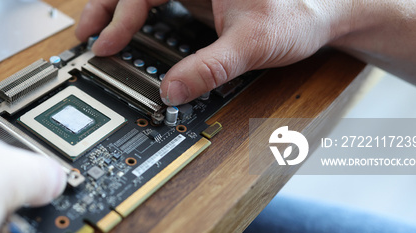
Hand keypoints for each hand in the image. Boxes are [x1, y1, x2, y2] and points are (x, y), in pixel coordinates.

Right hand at [76, 0, 351, 104]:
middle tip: (86, 36)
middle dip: (105, 6)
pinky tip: (127, 30)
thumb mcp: (252, 43)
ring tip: (96, 33)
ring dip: (116, 8)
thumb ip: (210, 68)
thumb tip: (172, 90)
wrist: (329, 9)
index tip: (107, 45)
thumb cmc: (301, 11)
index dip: (120, 15)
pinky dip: (137, 14)